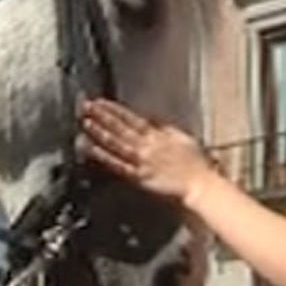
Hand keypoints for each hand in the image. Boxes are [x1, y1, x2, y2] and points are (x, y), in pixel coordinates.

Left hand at [80, 99, 214, 202]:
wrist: (199, 184)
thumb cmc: (194, 161)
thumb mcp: (180, 136)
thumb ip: (162, 127)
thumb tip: (148, 118)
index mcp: (157, 135)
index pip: (132, 118)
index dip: (115, 109)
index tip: (100, 101)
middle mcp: (147, 146)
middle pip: (121, 128)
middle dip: (103, 116)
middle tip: (86, 106)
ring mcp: (141, 161)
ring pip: (117, 144)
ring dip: (101, 133)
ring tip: (86, 122)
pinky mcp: (139, 177)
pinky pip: (119, 165)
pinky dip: (105, 157)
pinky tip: (92, 149)